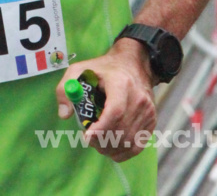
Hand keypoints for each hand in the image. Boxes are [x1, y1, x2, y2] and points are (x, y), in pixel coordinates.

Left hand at [56, 38, 155, 161]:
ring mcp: (148, 111)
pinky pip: (138, 144)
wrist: (133, 64)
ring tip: (98, 144)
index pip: (115, 111)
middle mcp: (138, 98)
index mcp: (121, 83)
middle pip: (121, 129)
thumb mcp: (80, 70)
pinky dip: (123, 152)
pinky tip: (111, 148)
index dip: (101, 128)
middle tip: (89, 140)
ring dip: (111, 148)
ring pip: (129, 140)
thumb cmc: (104, 69)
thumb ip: (66, 88)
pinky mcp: (152, 120)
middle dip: (102, 141)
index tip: (87, 137)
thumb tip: (64, 114)